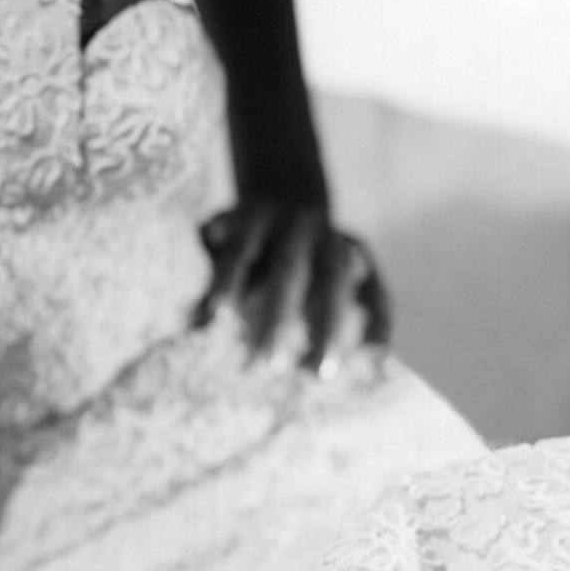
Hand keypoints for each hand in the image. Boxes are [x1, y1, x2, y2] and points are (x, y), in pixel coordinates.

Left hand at [193, 201, 390, 373]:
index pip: (239, 250)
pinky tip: (374, 360)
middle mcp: (298, 224)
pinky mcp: (365, 255)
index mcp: (255, 217)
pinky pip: (378, 289)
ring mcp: (335, 237)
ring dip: (329, 327)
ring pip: (336, 280)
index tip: (215, 319)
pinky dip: (380, 323)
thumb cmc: (242, 240)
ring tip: (319, 375)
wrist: (289, 195)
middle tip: (268, 366)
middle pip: (291, 269)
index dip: (227, 281)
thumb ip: (208, 280)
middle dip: (280, 316)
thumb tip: (189, 327)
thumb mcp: (220, 245)